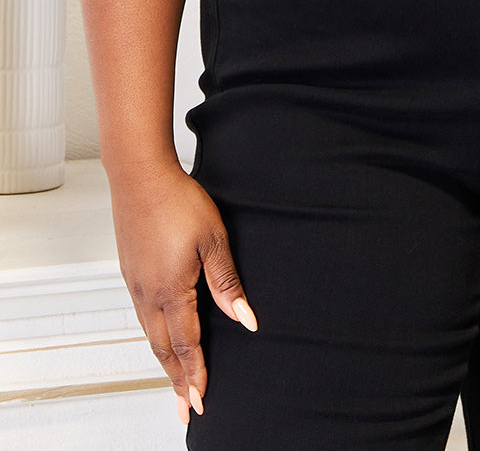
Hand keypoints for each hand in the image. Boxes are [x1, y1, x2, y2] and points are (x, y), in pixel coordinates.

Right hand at [109, 163, 257, 423]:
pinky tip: (160, 337)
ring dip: (164, 361)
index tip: (200, 402)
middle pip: (164, 349)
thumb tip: (245, 319)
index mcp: (171, 290)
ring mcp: (136, 283)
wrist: (140, 175)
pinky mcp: (131, 272)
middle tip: (185, 408)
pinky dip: (154, 336)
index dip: (195, 375)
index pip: (186, 344)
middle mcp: (148, 294)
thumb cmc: (178, 200)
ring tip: (175, 381)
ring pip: (150, 334)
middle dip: (177, 381)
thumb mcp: (214, 239)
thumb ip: (227, 282)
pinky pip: (143, 316)